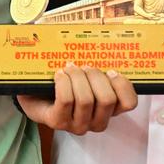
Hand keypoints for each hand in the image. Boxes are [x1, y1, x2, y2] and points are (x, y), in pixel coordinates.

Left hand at [17, 64, 137, 134]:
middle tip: (84, 66)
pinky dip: (63, 82)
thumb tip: (102, 38)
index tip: (110, 70)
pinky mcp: (58, 122)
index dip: (122, 84)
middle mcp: (96, 121)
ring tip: (69, 68)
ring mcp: (77, 125)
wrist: (35, 92)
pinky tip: (59, 75)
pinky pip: (66, 100)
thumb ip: (99, 63)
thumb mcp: (87, 73)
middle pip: (107, 99)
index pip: (129, 103)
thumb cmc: (65, 81)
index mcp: (109, 110)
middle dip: (95, 76)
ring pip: (86, 99)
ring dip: (76, 77)